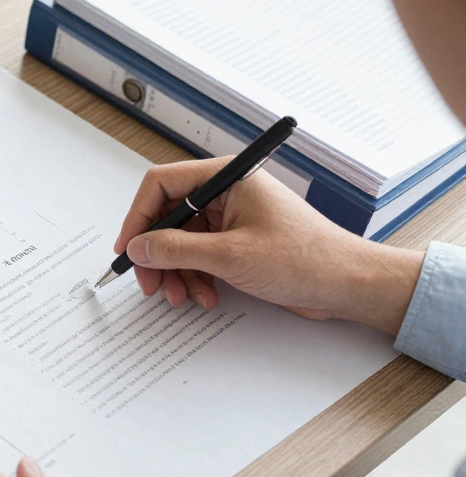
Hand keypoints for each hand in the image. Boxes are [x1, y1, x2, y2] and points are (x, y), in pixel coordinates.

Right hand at [113, 158, 423, 334]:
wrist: (348, 284)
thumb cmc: (304, 259)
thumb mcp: (230, 256)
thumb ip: (175, 249)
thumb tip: (137, 247)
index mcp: (228, 178)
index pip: (162, 184)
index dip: (138, 217)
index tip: (128, 249)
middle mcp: (227, 192)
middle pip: (169, 217)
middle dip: (157, 255)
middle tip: (150, 285)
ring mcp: (233, 218)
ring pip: (182, 242)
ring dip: (177, 273)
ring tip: (184, 298)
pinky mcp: (239, 242)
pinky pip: (200, 256)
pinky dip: (196, 278)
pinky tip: (205, 297)